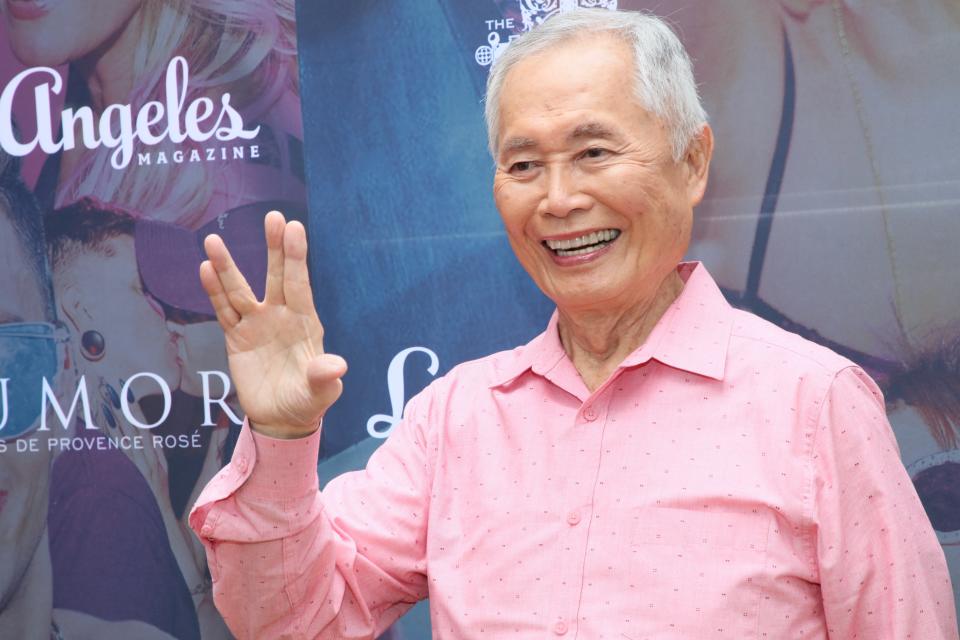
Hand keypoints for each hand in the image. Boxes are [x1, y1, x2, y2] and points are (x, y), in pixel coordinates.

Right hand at [199, 211, 346, 438]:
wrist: (282, 419)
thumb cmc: (307, 402)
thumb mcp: (321, 393)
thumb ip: (325, 378)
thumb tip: (337, 366)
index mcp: (305, 323)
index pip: (300, 284)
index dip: (296, 257)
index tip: (294, 227)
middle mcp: (281, 316)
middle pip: (276, 276)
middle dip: (274, 248)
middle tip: (273, 216)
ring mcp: (257, 324)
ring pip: (240, 290)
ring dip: (228, 266)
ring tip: (213, 240)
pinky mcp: (236, 337)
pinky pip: (223, 311)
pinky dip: (214, 291)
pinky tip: (205, 269)